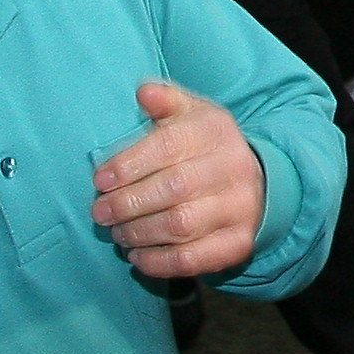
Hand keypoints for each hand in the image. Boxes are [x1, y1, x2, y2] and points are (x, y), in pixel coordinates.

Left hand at [92, 79, 268, 278]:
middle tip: (100, 212)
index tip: (99, 180)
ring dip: (138, 232)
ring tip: (118, 232)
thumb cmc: (205, 148)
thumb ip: (166, 102)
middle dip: (127, 203)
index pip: (168, 145)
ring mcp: (240, 208)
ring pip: (180, 225)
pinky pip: (193, 258)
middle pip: (173, 188)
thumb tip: (144, 93)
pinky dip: (158, 261)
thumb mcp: (190, 116)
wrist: (254, 184)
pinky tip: (137, 255)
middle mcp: (234, 168)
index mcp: (216, 131)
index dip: (129, 164)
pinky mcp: (238, 243)